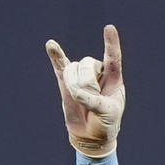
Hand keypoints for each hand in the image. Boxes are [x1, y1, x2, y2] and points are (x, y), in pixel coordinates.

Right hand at [46, 24, 125, 157]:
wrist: (91, 135)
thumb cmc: (105, 123)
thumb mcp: (107, 114)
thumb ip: (93, 101)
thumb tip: (76, 92)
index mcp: (113, 78)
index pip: (113, 58)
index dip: (111, 44)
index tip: (109, 28)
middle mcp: (97, 72)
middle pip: (88, 64)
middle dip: (87, 84)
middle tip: (92, 102)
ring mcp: (81, 75)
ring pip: (74, 70)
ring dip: (75, 87)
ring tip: (82, 101)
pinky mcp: (66, 81)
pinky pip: (60, 65)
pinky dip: (56, 55)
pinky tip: (51, 45)